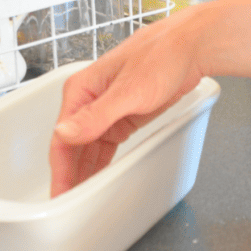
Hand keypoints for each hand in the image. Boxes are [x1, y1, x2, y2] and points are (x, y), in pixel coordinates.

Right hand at [48, 6, 207, 196]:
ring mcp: (104, 109)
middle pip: (71, 145)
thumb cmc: (161, 56)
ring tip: (78, 197)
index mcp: (81, 91)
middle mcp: (88, 100)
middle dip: (69, 175)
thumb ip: (95, 116)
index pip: (62, 138)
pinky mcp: (121, 115)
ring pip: (86, 148)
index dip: (60, 169)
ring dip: (82, 171)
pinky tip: (96, 177)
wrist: (191, 49)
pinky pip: (103, 145)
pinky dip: (99, 162)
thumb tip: (64, 132)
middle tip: (66, 202)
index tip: (60, 193)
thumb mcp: (129, 91)